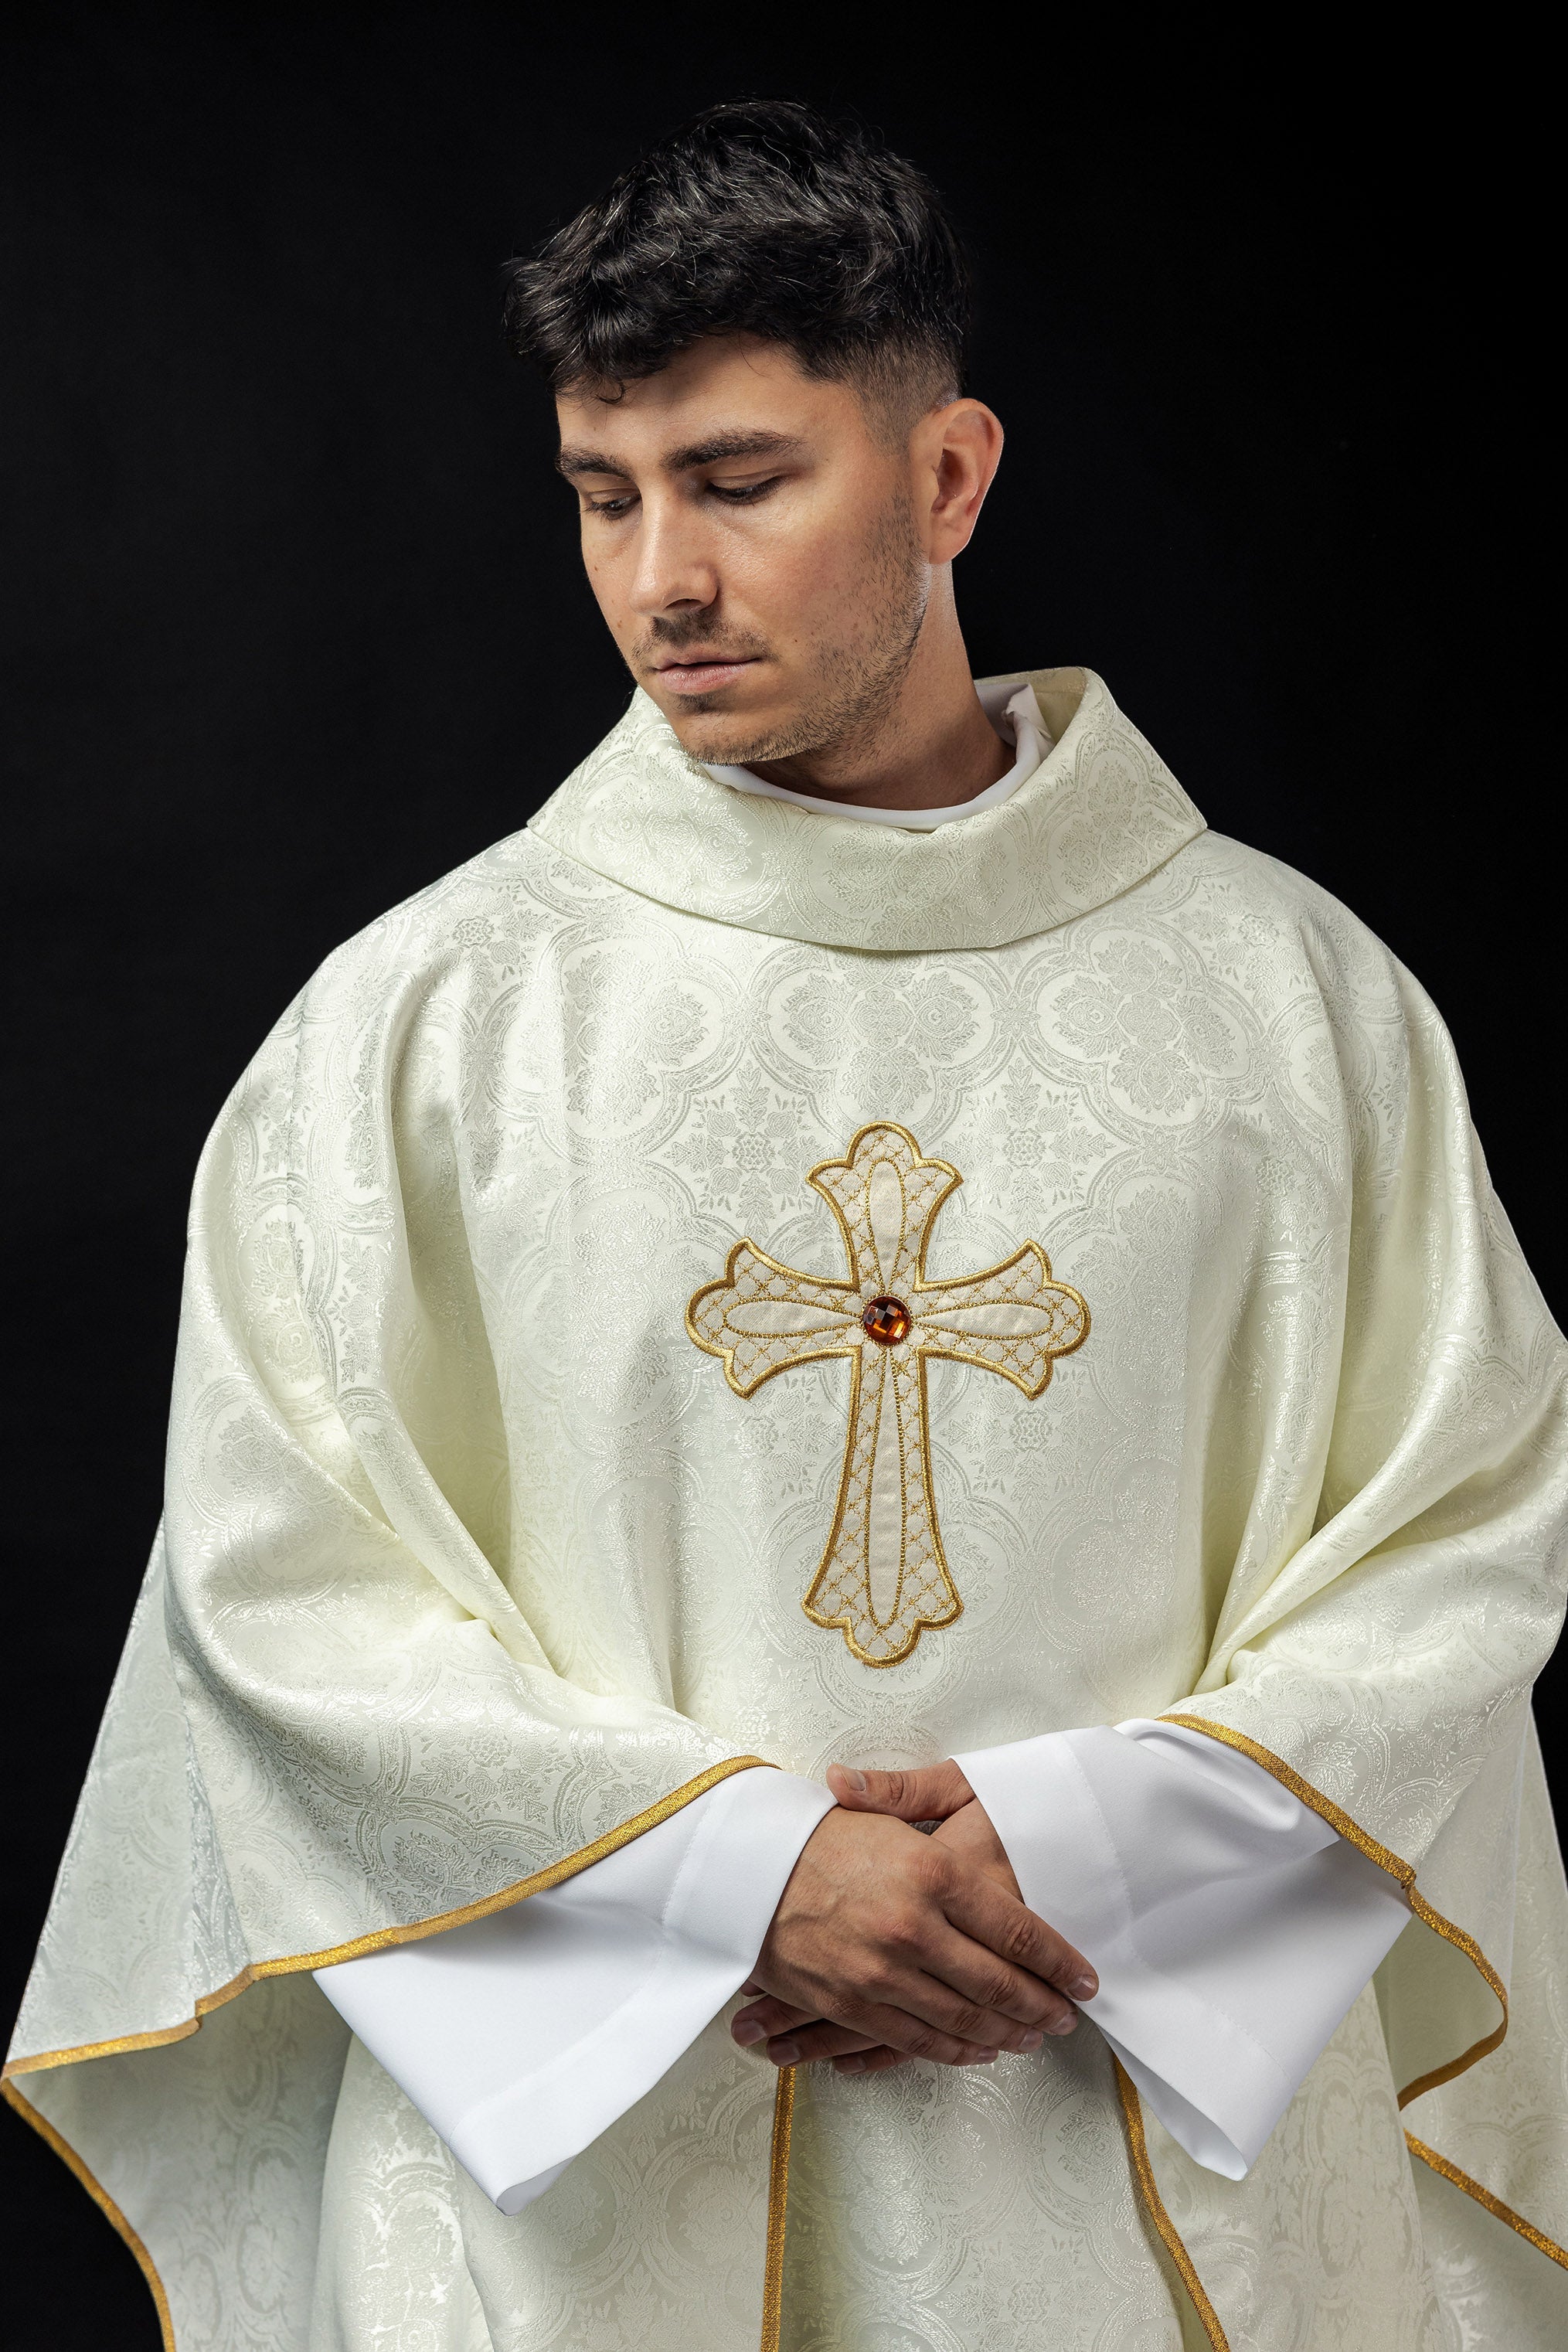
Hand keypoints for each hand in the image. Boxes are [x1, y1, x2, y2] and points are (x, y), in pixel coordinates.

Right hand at [730, 1761, 1095, 2074]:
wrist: (742, 1869)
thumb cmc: (817, 1832)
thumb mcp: (883, 1808)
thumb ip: (933, 1811)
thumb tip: (985, 1813)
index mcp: (933, 1872)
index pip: (1019, 1930)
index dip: (1060, 1961)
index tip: (1084, 1979)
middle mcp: (916, 1928)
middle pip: (1000, 1984)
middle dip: (1042, 2006)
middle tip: (1065, 2018)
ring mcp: (884, 1973)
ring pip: (964, 2021)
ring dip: (1006, 2034)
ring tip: (1031, 2037)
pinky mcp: (853, 2003)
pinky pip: (918, 2039)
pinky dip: (957, 2051)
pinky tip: (979, 2050)